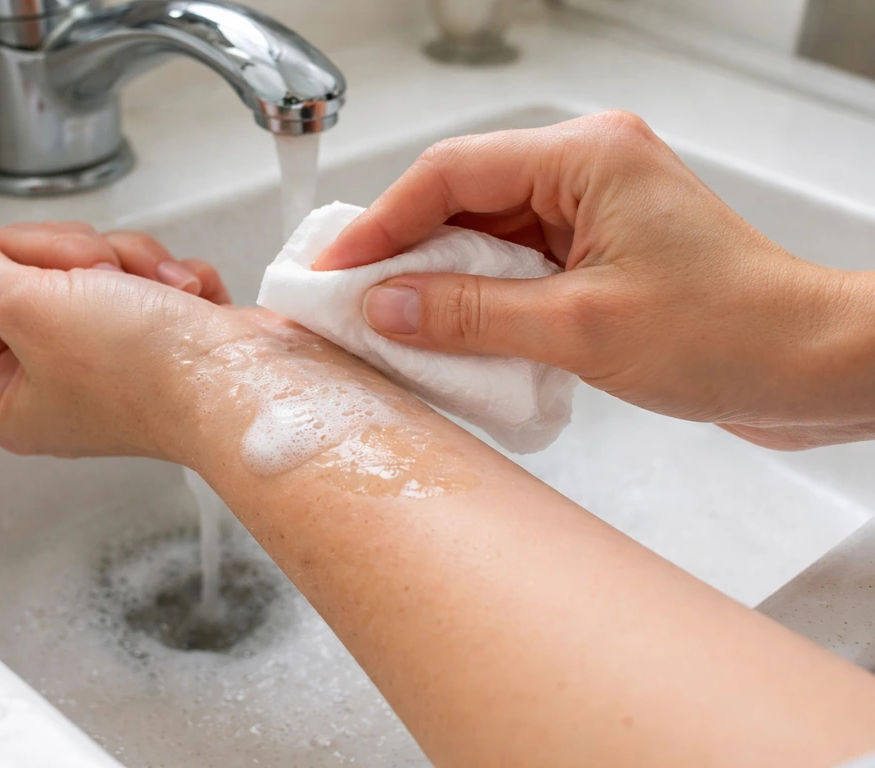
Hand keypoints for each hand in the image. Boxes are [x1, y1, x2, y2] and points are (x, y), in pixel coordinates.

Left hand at [0, 219, 234, 458]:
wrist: (247, 380)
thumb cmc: (149, 370)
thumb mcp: (32, 307)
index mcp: (13, 396)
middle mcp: (62, 380)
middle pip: (32, 272)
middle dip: (75, 258)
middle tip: (100, 277)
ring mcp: (116, 356)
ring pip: (96, 263)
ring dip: (132, 262)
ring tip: (161, 294)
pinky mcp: (164, 333)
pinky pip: (148, 274)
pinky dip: (173, 278)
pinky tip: (192, 302)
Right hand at [314, 110, 874, 448]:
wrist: (811, 367)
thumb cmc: (731, 333)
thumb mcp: (581, 327)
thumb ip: (471, 314)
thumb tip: (386, 307)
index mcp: (587, 157)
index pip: (451, 173)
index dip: (381, 222)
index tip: (334, 269)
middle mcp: (587, 172)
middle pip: (463, 200)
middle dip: (404, 253)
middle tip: (350, 302)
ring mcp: (593, 215)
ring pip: (486, 238)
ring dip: (440, 284)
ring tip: (392, 329)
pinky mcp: (598, 257)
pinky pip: (516, 270)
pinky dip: (479, 304)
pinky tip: (451, 339)